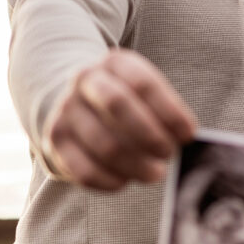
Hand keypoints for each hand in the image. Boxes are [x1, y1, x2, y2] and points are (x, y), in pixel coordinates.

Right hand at [44, 48, 196, 189]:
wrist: (78, 103)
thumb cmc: (127, 102)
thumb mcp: (145, 93)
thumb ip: (167, 111)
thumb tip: (186, 139)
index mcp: (114, 63)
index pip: (143, 82)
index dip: (170, 111)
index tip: (189, 134)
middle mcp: (85, 79)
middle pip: (117, 104)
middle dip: (149, 134)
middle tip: (169, 153)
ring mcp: (66, 109)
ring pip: (103, 143)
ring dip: (136, 165)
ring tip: (154, 172)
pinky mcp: (55, 141)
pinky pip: (84, 170)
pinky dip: (111, 181)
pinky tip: (126, 180)